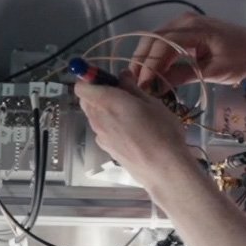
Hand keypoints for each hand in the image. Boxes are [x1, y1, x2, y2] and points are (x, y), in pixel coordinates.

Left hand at [74, 70, 193, 187]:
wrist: (163, 169)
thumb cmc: (162, 131)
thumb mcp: (152, 103)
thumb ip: (132, 88)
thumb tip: (122, 76)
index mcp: (107, 102)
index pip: (81, 86)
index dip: (90, 79)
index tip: (108, 79)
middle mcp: (97, 118)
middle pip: (86, 101)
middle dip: (98, 94)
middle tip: (122, 95)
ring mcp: (100, 136)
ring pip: (94, 116)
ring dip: (105, 111)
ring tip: (130, 116)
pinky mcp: (106, 149)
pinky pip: (102, 131)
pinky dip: (110, 126)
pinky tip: (131, 133)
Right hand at [130, 13, 245, 90]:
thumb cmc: (241, 60)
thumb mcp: (214, 72)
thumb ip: (186, 75)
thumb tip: (158, 84)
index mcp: (195, 28)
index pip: (163, 44)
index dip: (150, 64)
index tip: (141, 83)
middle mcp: (186, 20)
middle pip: (154, 39)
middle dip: (142, 61)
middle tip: (133, 83)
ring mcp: (185, 22)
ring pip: (156, 39)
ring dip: (147, 59)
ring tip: (139, 80)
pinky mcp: (186, 29)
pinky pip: (165, 41)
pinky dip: (157, 56)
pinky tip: (152, 72)